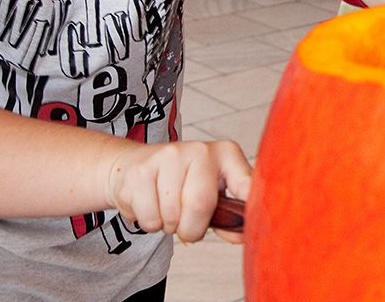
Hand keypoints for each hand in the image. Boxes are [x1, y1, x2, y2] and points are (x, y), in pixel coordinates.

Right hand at [106, 139, 251, 243]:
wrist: (134, 162)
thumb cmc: (181, 180)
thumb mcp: (210, 190)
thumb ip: (228, 214)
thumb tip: (241, 235)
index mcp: (226, 154)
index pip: (245, 182)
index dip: (249, 202)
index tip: (250, 217)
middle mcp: (200, 150)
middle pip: (200, 205)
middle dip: (192, 229)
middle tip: (186, 225)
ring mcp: (169, 156)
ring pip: (172, 216)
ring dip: (168, 226)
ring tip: (166, 207)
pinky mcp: (141, 170)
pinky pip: (149, 218)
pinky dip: (149, 223)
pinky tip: (149, 204)